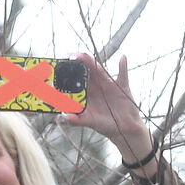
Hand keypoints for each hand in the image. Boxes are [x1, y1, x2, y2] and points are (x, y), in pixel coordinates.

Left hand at [61, 52, 152, 166]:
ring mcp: (107, 83)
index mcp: (86, 90)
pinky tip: (123, 57)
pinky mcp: (121, 85)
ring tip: (81, 56)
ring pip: (98, 67)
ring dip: (90, 60)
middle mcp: (95, 83)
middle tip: (68, 56)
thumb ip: (78, 120)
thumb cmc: (105, 125)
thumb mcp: (90, 122)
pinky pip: (123, 73)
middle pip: (85, 67)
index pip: (75, 76)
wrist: (124, 129)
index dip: (68, 70)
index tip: (60, 66)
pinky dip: (123, 65)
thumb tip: (66, 117)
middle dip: (77, 60)